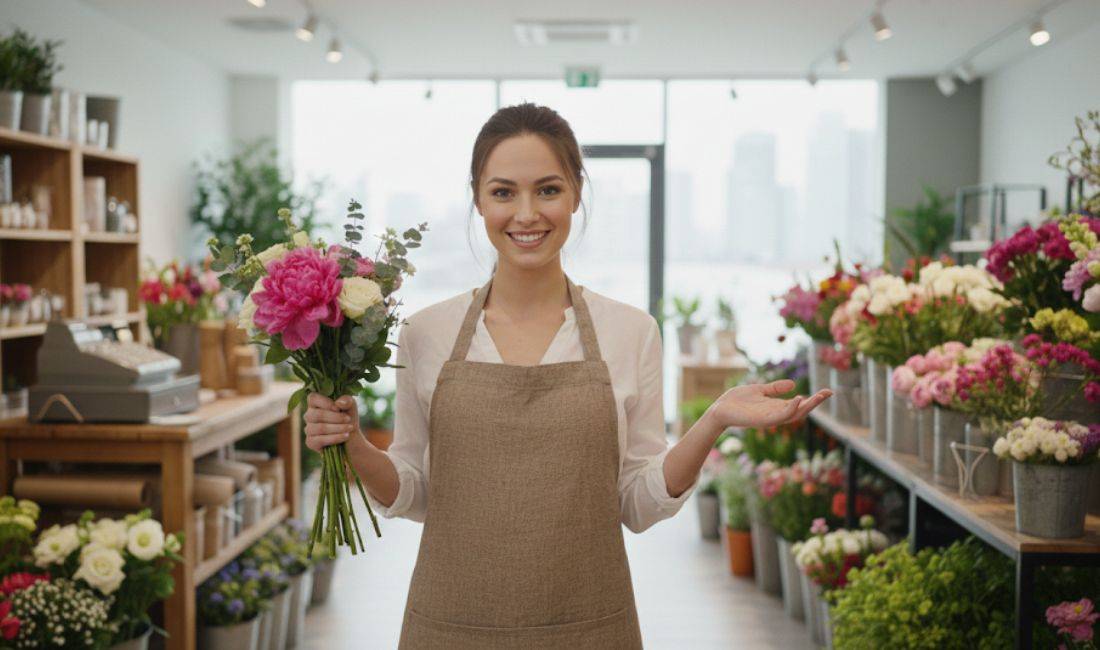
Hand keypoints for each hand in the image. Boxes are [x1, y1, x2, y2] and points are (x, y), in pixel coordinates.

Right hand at [304, 393, 363, 452]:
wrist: (351, 437)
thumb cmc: (348, 418)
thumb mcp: (351, 406)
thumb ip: (346, 400)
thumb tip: (338, 403)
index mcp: (315, 403)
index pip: (313, 398)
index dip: (325, 403)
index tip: (338, 409)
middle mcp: (309, 415)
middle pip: (317, 414)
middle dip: (336, 417)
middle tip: (348, 419)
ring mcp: (308, 429)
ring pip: (320, 428)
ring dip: (338, 428)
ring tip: (349, 428)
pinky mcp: (310, 442)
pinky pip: (320, 440)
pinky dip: (335, 438)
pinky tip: (345, 436)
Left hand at [706, 379, 831, 429]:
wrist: (720, 408)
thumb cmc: (737, 400)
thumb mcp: (760, 389)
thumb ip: (775, 388)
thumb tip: (794, 384)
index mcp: (777, 407)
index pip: (800, 404)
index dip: (814, 399)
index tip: (828, 391)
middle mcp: (776, 414)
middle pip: (801, 411)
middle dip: (815, 403)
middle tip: (829, 393)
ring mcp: (770, 418)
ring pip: (793, 415)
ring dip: (807, 406)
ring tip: (818, 396)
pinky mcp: (762, 420)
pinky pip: (780, 416)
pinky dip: (790, 408)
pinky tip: (798, 399)